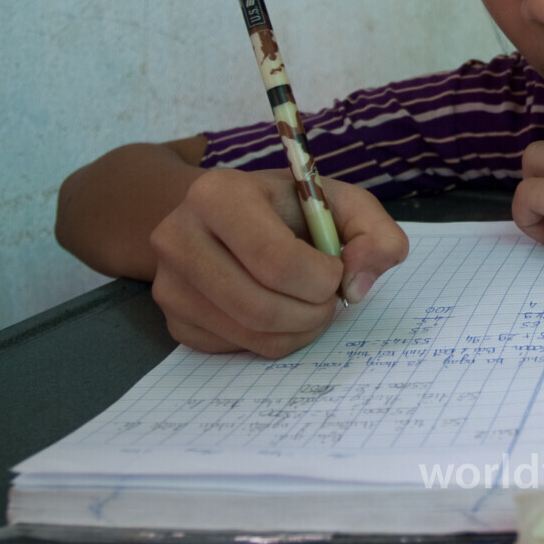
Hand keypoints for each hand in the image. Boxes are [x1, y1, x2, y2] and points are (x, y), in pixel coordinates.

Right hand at [149, 168, 408, 356]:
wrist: (226, 217)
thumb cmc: (289, 208)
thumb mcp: (341, 202)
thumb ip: (375, 234)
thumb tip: (357, 287)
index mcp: (218, 194)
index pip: (274, 259)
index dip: (320, 279)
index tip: (336, 272)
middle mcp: (178, 237)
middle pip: (259, 306)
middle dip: (312, 313)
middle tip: (329, 300)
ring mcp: (168, 284)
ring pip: (249, 334)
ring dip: (298, 330)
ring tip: (311, 306)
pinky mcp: (173, 320)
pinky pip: (234, 349)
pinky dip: (272, 341)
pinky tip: (280, 312)